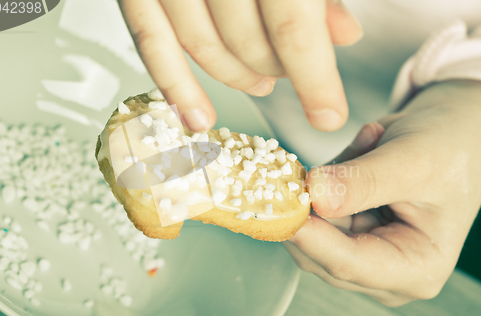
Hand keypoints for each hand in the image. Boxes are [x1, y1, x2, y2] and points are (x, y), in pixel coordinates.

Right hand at [118, 0, 362, 131]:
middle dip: (276, 68)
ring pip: (200, 44)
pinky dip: (173, 81)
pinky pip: (149, 38)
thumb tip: (343, 35)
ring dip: (234, 77)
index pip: (293, 23)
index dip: (314, 78)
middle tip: (290, 72)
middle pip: (246, 39)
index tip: (328, 115)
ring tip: (260, 83)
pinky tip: (194, 112)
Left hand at [285, 80, 480, 306]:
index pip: (347, 264)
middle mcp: (384, 269)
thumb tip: (315, 196)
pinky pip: (315, 207)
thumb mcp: (414, 162)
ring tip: (366, 147)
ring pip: (312, 226)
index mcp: (415, 268)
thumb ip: (364, 182)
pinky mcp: (345, 229)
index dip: (308, 236)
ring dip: (324, 182)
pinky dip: (326, 177)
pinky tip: (361, 153)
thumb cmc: (451, 149)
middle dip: (309, 206)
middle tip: (305, 163)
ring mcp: (362, 250)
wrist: (454, 133)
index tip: (279, 208)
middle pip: (320, 251)